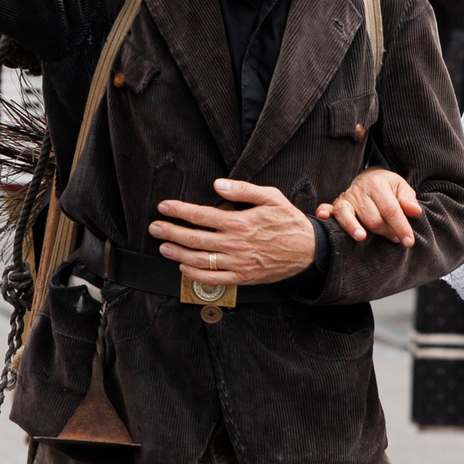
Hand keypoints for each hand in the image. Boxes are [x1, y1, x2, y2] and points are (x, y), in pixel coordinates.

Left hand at [150, 180, 318, 286]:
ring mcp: (237, 263)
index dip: (178, 211)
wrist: (308, 251)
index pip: (200, 215)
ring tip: (163, 247)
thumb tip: (217, 184)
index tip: (164, 207)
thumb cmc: (288, 221)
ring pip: (198, 260)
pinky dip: (194, 274)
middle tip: (155, 228)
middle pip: (193, 238)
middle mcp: (234, 244)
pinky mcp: (241, 277)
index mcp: (239, 222)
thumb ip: (243, 190)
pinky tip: (184, 267)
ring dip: (176, 253)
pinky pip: (212, 279)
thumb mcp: (271, 197)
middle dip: (170, 232)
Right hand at [320, 167, 421, 246]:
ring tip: (363, 238)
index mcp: (378, 184)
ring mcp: (347, 197)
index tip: (409, 242)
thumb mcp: (402, 188)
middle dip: (386, 232)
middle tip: (395, 238)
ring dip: (355, 229)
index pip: (390, 210)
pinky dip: (324, 213)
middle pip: (372, 218)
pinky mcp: (337, 204)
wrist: (370, 177)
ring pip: (350, 217)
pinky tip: (325, 218)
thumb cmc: (388, 186)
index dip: (401, 227)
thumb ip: (408, 200)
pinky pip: (329, 208)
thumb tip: (415, 212)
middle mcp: (360, 190)